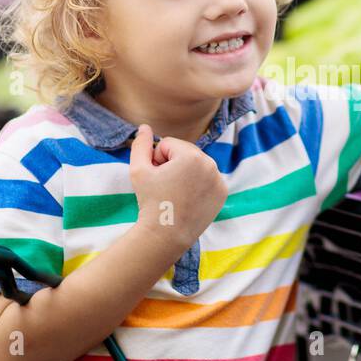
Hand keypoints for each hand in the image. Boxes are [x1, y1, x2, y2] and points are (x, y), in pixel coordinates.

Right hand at [129, 124, 226, 250]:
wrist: (167, 234)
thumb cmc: (151, 201)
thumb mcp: (138, 170)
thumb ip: (140, 144)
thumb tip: (144, 126)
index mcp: (192, 155)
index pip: (168, 144)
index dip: (157, 159)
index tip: (157, 178)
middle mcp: (210, 164)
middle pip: (184, 152)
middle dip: (172, 164)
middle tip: (166, 187)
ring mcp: (219, 178)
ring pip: (196, 164)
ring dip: (184, 173)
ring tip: (176, 193)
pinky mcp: (223, 192)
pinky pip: (207, 178)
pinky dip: (197, 184)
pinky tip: (188, 199)